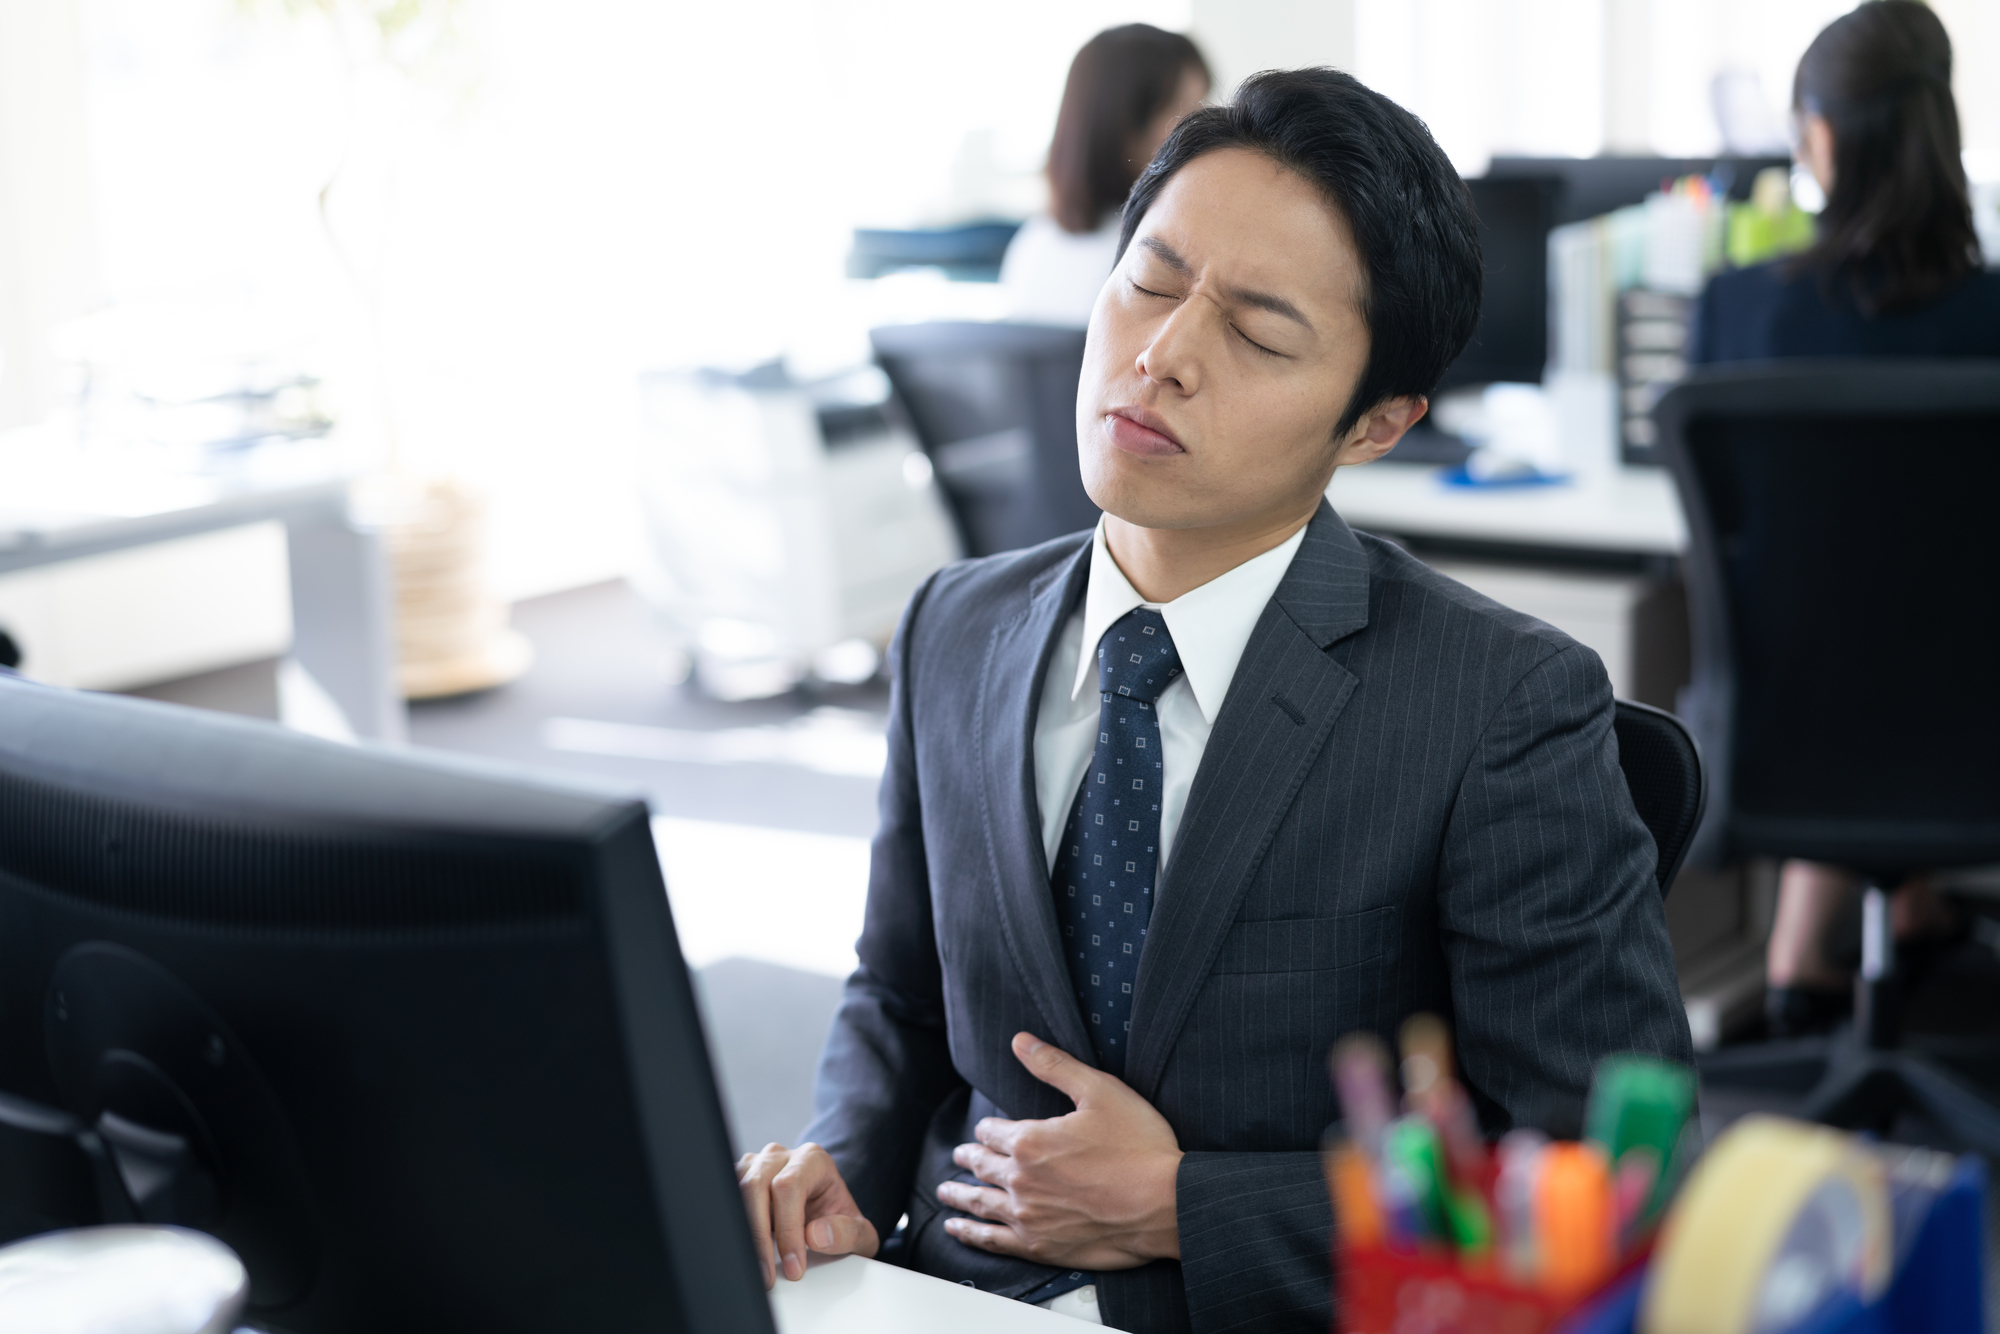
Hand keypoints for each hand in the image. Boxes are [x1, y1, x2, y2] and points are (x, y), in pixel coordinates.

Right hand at [736, 1142, 878, 1288]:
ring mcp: (756, 1165)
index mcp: (813, 1160)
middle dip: (759, 1237)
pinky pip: (726, 1197)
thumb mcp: (860, 1233)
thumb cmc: (841, 1222)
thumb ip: (848, 1233)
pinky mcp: (739, 1180)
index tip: (793, 1265)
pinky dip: (733, 1226)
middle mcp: (781, 1157)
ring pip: (736, 1190)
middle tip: (768, 1276)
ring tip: (756, 1268)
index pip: (789, 1186)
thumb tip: (817, 1235)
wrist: (827, 1218)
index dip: (787, 1229)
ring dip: (742, 1233)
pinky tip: (743, 1252)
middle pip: (756, 1186)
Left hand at [939, 1032, 1182, 1268]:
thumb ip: (1055, 1065)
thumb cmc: (1140, 1147)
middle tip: (959, 1156)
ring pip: (980, 1203)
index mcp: (1031, 1140)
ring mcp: (1027, 1217)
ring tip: (945, 1192)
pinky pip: (992, 1241)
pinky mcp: (1040, 1247)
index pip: (992, 1131)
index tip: (985, 1130)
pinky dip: (970, 1233)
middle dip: (969, 1158)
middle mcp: (1021, 1180)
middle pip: (982, 1166)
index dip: (987, 1129)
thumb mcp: (1100, 1091)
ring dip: (959, 1195)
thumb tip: (1021, 1042)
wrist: (1165, 1205)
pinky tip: (959, 1229)